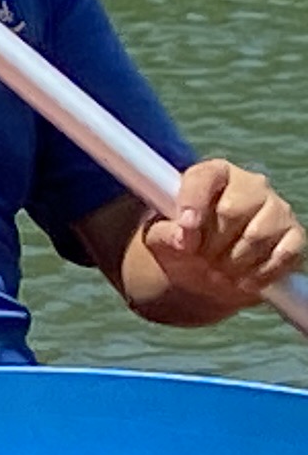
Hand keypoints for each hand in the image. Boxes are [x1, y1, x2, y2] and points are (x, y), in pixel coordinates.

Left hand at [141, 158, 304, 316]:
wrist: (205, 273)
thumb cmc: (182, 246)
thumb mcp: (160, 239)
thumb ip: (166, 234)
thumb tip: (181, 237)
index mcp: (213, 174)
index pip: (204, 177)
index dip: (192, 203)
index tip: (185, 231)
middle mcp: (251, 184)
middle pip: (233, 210)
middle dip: (212, 243)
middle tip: (201, 258)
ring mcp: (277, 208)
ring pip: (258, 235)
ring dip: (233, 263)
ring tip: (218, 271)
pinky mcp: (295, 235)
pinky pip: (285, 254)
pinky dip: (260, 274)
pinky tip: (243, 280)